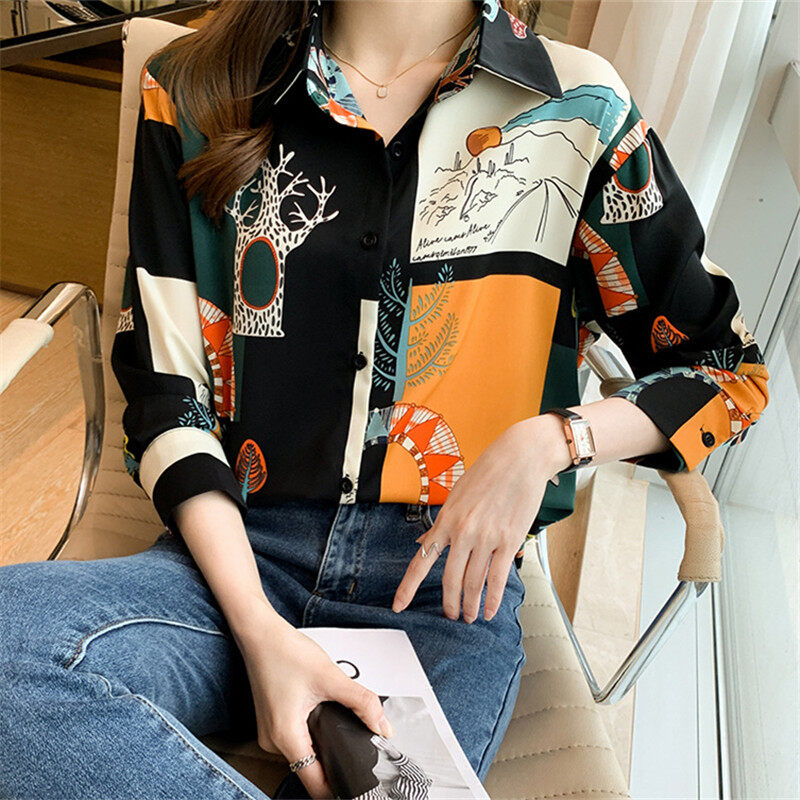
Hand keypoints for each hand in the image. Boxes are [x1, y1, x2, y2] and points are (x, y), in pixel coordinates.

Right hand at [233, 607, 393, 798]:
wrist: (260, 633)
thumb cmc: (284, 651)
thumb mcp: (331, 677)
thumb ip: (361, 703)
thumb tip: (383, 726)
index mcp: (285, 736)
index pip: (315, 783)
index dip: (339, 786)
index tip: (358, 782)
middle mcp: (273, 741)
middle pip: (311, 768)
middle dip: (335, 759)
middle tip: (355, 741)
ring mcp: (270, 733)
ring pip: (304, 752)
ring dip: (323, 742)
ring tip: (335, 720)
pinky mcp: (271, 722)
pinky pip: (296, 737)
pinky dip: (312, 731)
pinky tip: (319, 710)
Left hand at [392, 414, 569, 622]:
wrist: (520, 457)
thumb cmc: (489, 471)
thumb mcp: (457, 494)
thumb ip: (443, 522)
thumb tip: (426, 543)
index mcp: (446, 520)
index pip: (421, 561)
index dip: (408, 588)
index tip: (398, 606)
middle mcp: (463, 532)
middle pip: (450, 580)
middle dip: (449, 604)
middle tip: (451, 616)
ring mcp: (486, 537)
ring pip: (473, 584)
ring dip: (470, 606)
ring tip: (469, 616)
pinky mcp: (509, 540)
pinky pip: (497, 579)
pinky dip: (493, 600)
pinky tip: (489, 611)